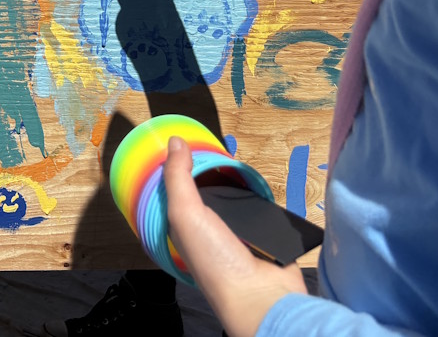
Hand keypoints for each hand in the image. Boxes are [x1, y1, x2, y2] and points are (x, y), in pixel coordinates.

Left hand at [164, 136, 308, 336]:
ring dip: (240, 187)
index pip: (178, 192)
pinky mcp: (263, 238)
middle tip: (220, 149)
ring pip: (236, 201)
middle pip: (210, 193)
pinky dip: (262, 200)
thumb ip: (178, 178)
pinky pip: (261, 211)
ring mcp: (237, 235)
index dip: (181, 170)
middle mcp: (208, 231)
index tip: (187, 144)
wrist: (262, 297)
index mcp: (184, 228)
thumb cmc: (216, 261)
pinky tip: (261, 185)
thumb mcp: (185, 214)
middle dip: (214, 175)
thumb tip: (174, 141)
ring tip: (241, 164)